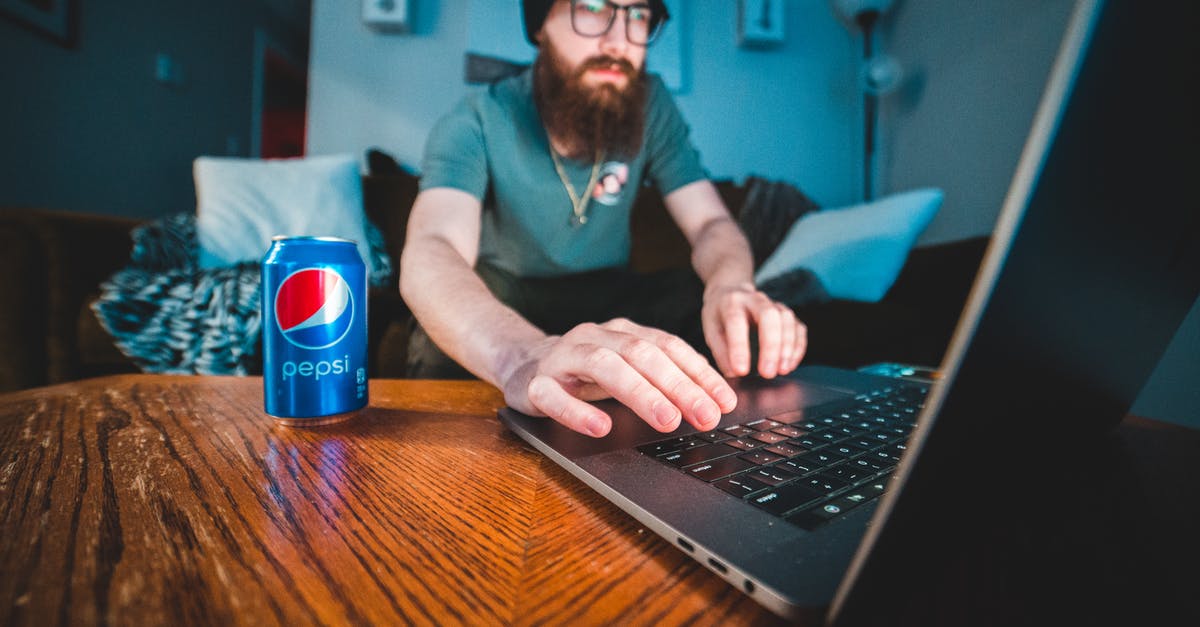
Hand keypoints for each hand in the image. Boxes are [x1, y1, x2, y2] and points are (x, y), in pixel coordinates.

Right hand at [499, 318, 737, 437]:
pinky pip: (554, 395)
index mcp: (621, 332)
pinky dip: (578, 411)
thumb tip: (712, 401)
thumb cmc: (584, 372)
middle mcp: (594, 337)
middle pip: (642, 355)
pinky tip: (601, 427)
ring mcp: (562, 358)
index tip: (724, 401)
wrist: (521, 364)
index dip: (699, 373)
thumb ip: (660, 378)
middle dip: (679, 386)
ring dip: (640, 393)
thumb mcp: (625, 368)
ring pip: (604, 366)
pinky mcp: (535, 383)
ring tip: (667, 420)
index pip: (668, 347)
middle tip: (705, 415)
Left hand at [702, 282, 806, 378]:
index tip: (741, 371)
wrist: (730, 293)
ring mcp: (773, 304)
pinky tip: (790, 364)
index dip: (739, 347)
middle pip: (769, 315)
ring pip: (786, 319)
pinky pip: (798, 327)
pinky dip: (798, 347)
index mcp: (731, 302)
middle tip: (767, 373)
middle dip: (771, 346)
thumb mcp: (711, 331)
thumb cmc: (719, 316)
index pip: (736, 321)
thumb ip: (721, 352)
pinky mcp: (786, 313)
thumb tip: (734, 373)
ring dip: (787, 347)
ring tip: (782, 370)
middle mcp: (754, 299)